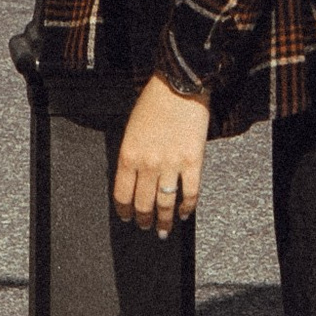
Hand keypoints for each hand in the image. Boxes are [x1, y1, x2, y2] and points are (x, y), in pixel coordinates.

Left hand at [112, 75, 208, 230]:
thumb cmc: (153, 102)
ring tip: (163, 229)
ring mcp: (172, 164)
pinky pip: (190, 193)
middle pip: (143, 203)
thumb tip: (132, 179)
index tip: (126, 217)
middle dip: (143, 219)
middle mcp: (148, 164)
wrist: (179, 86)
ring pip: (165, 203)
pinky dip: (187, 207)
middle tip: (145, 226)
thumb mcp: (131, 130)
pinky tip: (184, 213)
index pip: (122, 193)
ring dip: (163, 220)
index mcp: (129, 155)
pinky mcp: (193, 162)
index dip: (124, 210)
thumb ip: (131, 156)